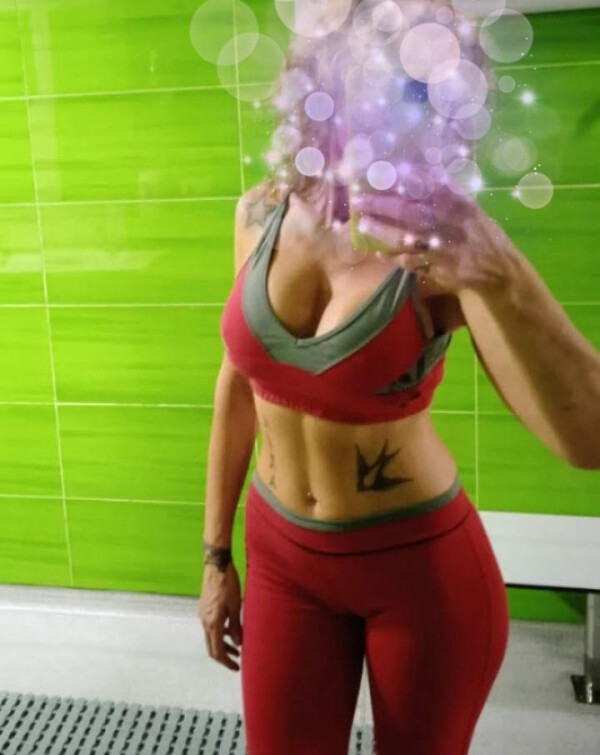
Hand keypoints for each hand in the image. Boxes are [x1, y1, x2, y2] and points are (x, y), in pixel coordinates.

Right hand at [198, 561, 242, 671]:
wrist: (217, 567)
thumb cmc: (228, 584)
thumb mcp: (236, 606)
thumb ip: (236, 627)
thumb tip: (238, 644)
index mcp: (212, 623)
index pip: (217, 651)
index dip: (227, 662)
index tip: (237, 667)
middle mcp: (205, 621)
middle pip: (212, 647)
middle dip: (224, 657)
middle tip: (237, 662)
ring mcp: (203, 615)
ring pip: (211, 637)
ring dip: (222, 645)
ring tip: (236, 647)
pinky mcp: (205, 608)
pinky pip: (211, 626)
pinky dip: (220, 633)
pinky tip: (230, 630)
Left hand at [351, 186, 522, 296]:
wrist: (497, 267)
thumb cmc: (477, 232)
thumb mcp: (467, 206)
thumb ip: (443, 189)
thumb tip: (417, 166)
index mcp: (457, 202)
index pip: (425, 184)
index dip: (398, 179)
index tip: (376, 172)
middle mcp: (450, 223)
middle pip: (408, 211)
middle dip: (380, 204)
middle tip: (358, 200)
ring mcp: (443, 248)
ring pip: (405, 239)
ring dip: (382, 232)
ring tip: (363, 225)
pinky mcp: (439, 269)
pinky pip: (409, 262)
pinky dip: (393, 257)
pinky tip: (380, 251)